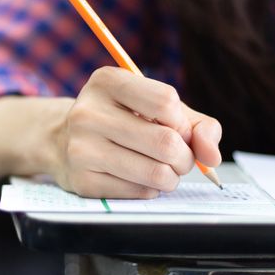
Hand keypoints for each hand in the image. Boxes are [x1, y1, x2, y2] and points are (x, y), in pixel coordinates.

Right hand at [51, 67, 221, 198]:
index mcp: (107, 82)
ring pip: (156, 173)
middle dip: (185, 157)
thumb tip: (211, 157)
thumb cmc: (121, 120)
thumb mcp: (155, 108)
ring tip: (163, 170)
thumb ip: (196, 125)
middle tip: (179, 158)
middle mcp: (88, 112)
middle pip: (166, 142)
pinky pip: (139, 192)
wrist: (62, 141)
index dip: (184, 123)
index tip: (178, 130)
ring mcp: (81, 148)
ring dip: (172, 177)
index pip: (166, 102)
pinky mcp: (82, 181)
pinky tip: (138, 178)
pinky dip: (150, 189)